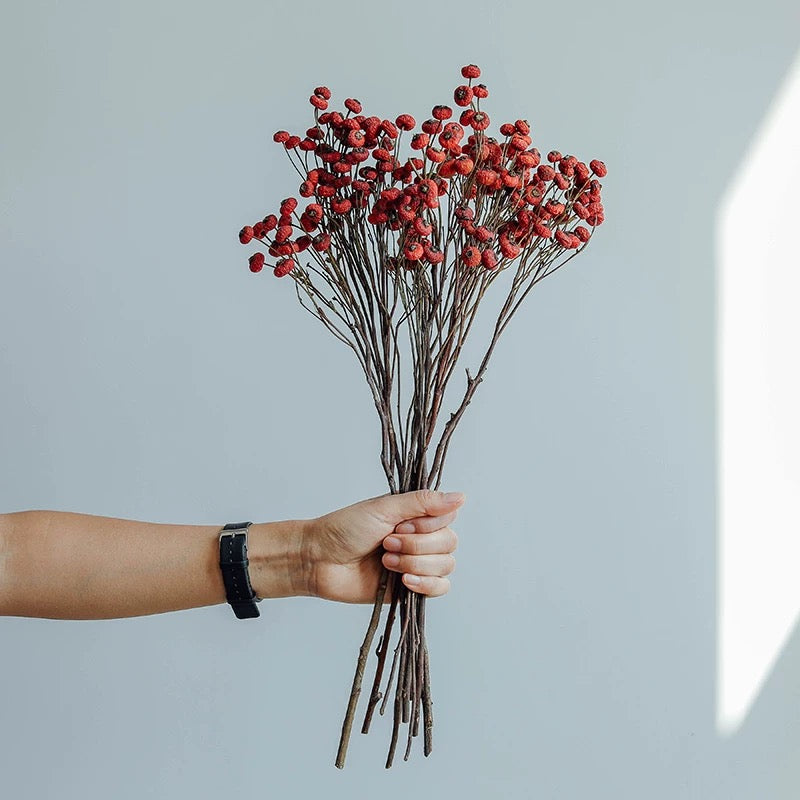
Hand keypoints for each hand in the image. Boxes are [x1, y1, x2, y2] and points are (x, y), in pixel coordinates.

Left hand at [302, 489, 463, 603]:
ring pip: (445, 566)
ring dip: (415, 563)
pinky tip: (404, 580)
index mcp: (415, 515)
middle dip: (417, 546)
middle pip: (449, 543)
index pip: (448, 518)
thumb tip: (461, 496)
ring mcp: (416, 563)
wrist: (319, 560)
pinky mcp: (411, 588)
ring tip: (386, 561)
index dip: (428, 524)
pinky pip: (439, 589)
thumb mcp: (384, 508)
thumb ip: (423, 502)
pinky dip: (426, 584)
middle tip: (387, 543)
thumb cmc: (344, 529)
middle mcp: (419, 537)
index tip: (401, 524)